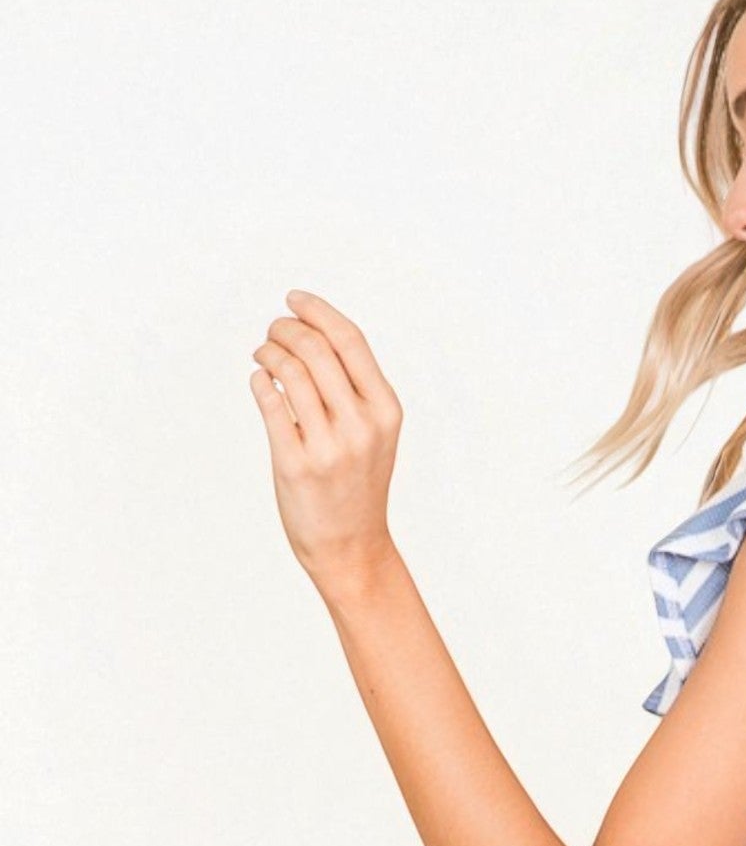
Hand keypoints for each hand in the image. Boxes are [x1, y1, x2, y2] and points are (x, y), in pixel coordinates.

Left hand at [249, 290, 402, 590]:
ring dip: (267, 352)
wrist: (351, 546)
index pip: (350, 340)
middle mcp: (361, 425)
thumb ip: (354, 388)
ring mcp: (328, 446)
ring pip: (288, 370)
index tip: (293, 299)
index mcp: (386, 411)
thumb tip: (309, 333)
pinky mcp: (295, 464)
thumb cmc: (358, 484)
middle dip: (284, 328)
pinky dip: (259, 381)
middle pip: (316, 348)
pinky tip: (260, 381)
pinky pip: (269, 402)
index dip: (317, 311)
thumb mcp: (374, 433)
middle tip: (272, 332)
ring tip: (263, 356)